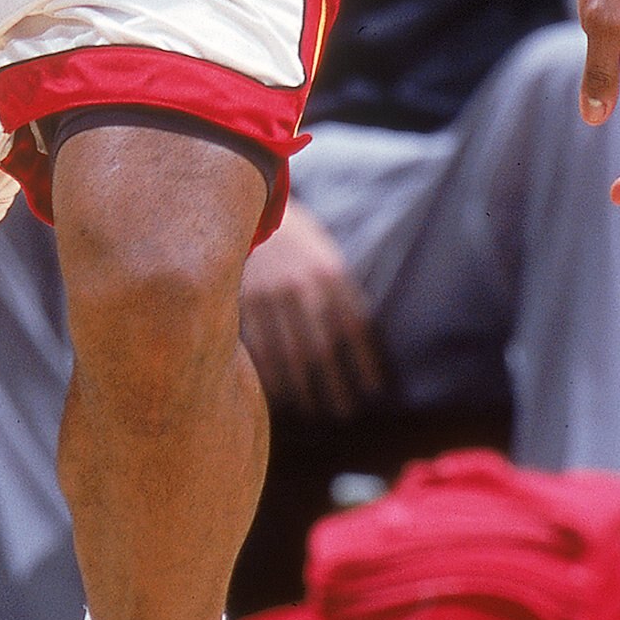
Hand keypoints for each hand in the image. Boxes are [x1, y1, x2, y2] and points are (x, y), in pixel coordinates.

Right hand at [239, 198, 381, 419]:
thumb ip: (340, 291)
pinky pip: (259, 347)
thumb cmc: (296, 237)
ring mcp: (270, 295)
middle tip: (344, 413)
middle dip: (335, 385)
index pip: (354, 327)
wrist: (250, 205)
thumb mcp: (325, 254)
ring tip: (313, 412)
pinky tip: (279, 394)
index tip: (375, 391)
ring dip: (303, 389)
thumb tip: (358, 338)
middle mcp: (302, 286)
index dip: (366, 362)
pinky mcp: (244, 301)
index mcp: (329, 272)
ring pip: (289, 353)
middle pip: (322, 348)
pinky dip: (270, 375)